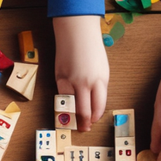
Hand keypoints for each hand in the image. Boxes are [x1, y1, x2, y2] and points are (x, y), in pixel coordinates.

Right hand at [54, 16, 108, 130]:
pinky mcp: (59, 77)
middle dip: (84, 123)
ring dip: (72, 116)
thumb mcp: (102, 70)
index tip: (93, 121)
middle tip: (84, 128)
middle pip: (84, 111)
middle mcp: (85, 83)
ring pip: (71, 107)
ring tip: (74, 121)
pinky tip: (67, 106)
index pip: (98, 107)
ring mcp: (70, 81)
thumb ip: (98, 86)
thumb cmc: (91, 49)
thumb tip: (93, 103)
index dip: (95, 117)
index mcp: (100, 80)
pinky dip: (65, 103)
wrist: (76, 33)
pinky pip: (62, 96)